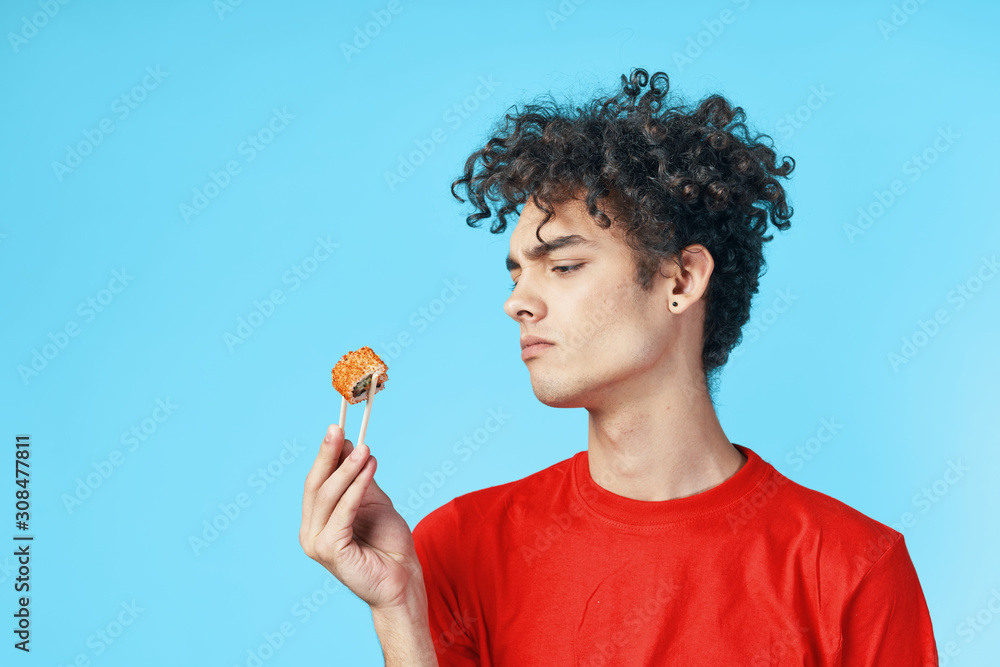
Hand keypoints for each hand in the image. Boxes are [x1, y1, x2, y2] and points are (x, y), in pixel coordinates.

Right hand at [300, 424, 424, 611]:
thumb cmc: (389, 544)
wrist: (403, 579)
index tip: (337, 428)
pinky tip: (369, 469)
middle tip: (338, 429)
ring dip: (348, 469)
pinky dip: (356, 487)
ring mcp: (317, 543)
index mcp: (317, 521)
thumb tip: (348, 444)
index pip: (316, 481)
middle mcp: (310, 532)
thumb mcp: (373, 499)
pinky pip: (343, 511)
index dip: (325, 454)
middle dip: (328, 455)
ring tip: (366, 449)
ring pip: (328, 496)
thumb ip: (358, 476)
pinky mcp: (331, 550)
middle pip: (316, 485)